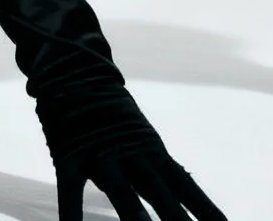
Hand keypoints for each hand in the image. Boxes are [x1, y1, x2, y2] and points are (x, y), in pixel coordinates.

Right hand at [35, 82, 227, 220]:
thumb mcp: (137, 135)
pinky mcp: (67, 154)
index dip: (205, 209)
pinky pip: (69, 189)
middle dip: (177, 219)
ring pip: (120, 189)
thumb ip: (151, 167)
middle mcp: (131, 152)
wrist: (73, 68)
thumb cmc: (109, 110)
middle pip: (159, 191)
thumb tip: (178, 188)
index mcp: (151, 149)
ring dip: (134, 214)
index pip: (184, 185)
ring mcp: (100, 153)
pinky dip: (72, 213)